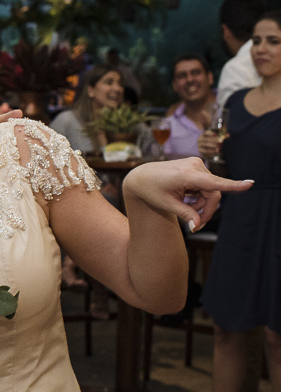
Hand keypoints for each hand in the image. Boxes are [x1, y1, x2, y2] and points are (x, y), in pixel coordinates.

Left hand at [123, 157, 252, 231]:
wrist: (141, 177)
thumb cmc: (151, 190)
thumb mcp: (166, 204)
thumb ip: (185, 214)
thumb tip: (196, 227)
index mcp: (186, 175)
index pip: (213, 183)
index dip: (233, 186)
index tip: (250, 184)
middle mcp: (194, 166)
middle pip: (213, 193)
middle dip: (206, 210)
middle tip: (195, 226)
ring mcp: (196, 164)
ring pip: (211, 190)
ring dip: (202, 203)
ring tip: (185, 208)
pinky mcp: (196, 165)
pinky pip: (206, 185)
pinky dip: (199, 195)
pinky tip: (186, 198)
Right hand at [196, 129, 219, 159]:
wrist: (204, 148)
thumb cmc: (211, 141)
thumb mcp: (215, 138)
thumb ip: (222, 136)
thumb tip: (228, 135)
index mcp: (204, 134)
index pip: (206, 132)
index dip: (211, 133)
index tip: (216, 134)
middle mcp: (200, 139)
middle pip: (207, 139)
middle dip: (214, 141)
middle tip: (221, 142)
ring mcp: (199, 145)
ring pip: (206, 145)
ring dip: (213, 146)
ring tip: (219, 147)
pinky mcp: (200, 150)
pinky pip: (205, 151)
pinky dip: (211, 151)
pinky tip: (217, 151)